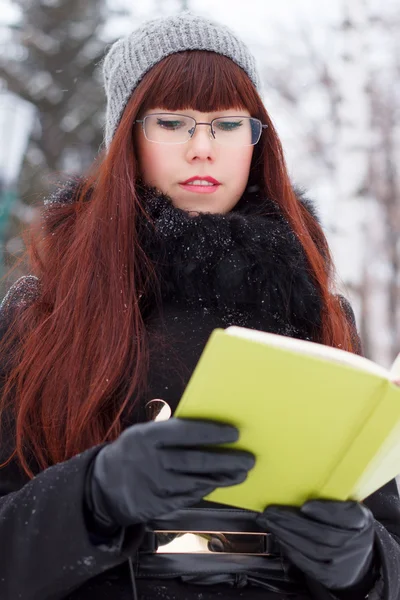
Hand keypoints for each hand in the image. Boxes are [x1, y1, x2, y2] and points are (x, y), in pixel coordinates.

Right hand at [87, 418, 254, 527]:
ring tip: (241, 473)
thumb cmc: (133, 452)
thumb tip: (208, 429)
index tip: (234, 433)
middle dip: (226, 460)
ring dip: (222, 478)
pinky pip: (189, 497)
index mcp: (147, 437)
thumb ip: (170, 432)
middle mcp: (151, 461)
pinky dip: (206, 490)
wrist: (104, 486)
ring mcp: (155, 486)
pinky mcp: (158, 505)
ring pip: (196, 482)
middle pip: (196, 461)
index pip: (186, 433)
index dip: (212, 432)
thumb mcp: (143, 433)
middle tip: (248, 459)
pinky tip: (219, 484)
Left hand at [257, 500, 375, 590]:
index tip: (304, 506)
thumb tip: (301, 489)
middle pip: (322, 534)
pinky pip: (307, 563)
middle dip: (292, 522)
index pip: (347, 516)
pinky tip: (279, 538)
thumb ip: (333, 500)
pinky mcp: (330, 576)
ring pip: (311, 549)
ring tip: (269, 522)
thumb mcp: (349, 508)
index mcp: (361, 520)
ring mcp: (342, 563)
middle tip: (270, 512)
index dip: (325, 512)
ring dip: (286, 534)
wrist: (358, 559)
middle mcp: (356, 544)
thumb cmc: (346, 525)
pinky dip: (291, 549)